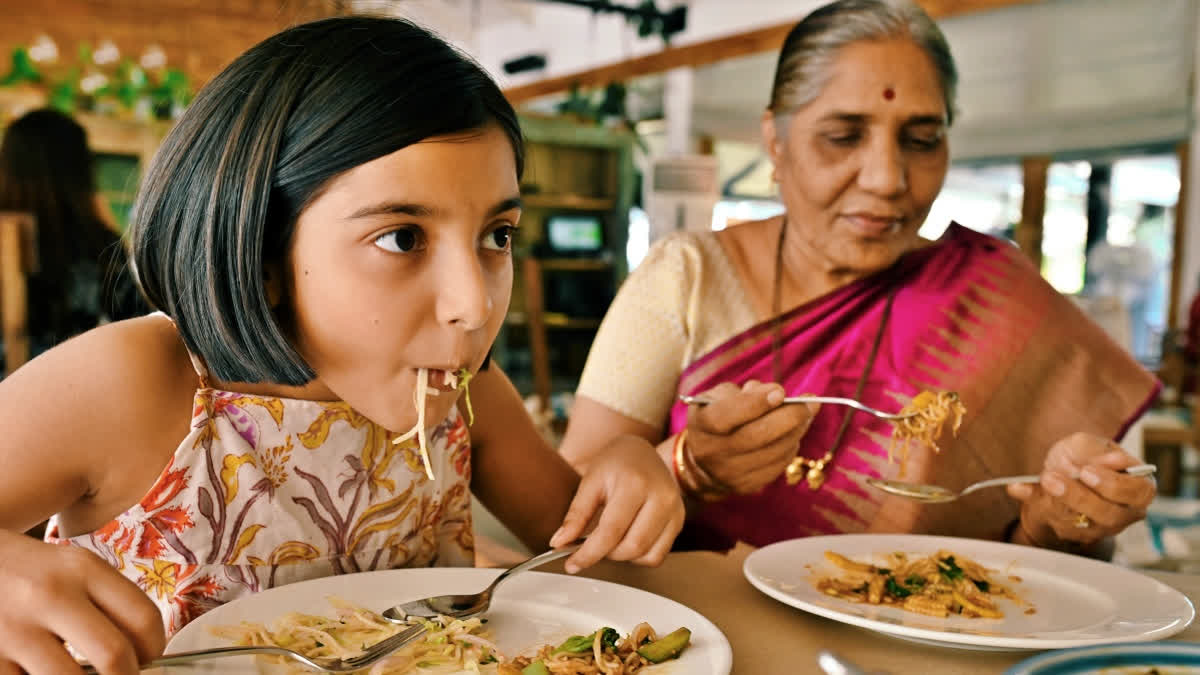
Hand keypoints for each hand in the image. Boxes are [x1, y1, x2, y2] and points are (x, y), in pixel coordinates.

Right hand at [0, 529, 164, 673]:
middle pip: (113, 656)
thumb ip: (107, 604)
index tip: (149, 658)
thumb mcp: (71, 570)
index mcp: (82, 569)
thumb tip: (140, 656)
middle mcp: (50, 596)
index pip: (142, 618)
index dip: (154, 648)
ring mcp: (14, 629)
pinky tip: (41, 672)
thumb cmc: (26, 573)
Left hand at [548, 435, 684, 573]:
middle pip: (631, 547)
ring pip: (646, 555)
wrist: (640, 451)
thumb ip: (576, 515)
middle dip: (606, 554)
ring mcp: (675, 509)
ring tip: (610, 538)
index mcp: (635, 483)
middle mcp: (661, 497)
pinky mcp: (679, 520)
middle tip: (591, 544)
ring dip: (622, 556)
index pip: (611, 531)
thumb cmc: (614, 464)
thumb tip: (559, 543)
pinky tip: (627, 539)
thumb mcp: (590, 481)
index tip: (572, 564)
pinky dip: (639, 556)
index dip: (589, 553)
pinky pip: (658, 555)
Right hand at [684, 381, 817, 494]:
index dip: (756, 403)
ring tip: (807, 413)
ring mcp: (730, 473)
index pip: (728, 415)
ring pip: (774, 452)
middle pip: (757, 436)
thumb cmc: (716, 418)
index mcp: (702, 424)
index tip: (780, 391)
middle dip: (789, 417)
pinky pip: (779, 465)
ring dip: (797, 430)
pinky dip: (791, 446)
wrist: (704, 463)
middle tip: (810, 403)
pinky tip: (791, 434)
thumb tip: (778, 394)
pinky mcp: (747, 486)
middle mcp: (712, 452)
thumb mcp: (719, 397)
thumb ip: (746, 392)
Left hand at [1006, 432, 1155, 548]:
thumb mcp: (1086, 445)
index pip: (1139, 492)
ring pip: (1084, 525)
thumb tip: (1115, 460)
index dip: (1114, 484)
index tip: (1086, 471)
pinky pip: (1058, 526)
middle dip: (1079, 497)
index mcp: (1139, 486)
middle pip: (1110, 514)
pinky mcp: (1077, 534)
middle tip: (1054, 478)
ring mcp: (1103, 527)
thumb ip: (1097, 452)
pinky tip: (1020, 489)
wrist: (1057, 474)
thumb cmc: (1080, 457)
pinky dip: (1037, 506)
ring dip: (1058, 503)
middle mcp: (1126, 512)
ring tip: (1043, 480)